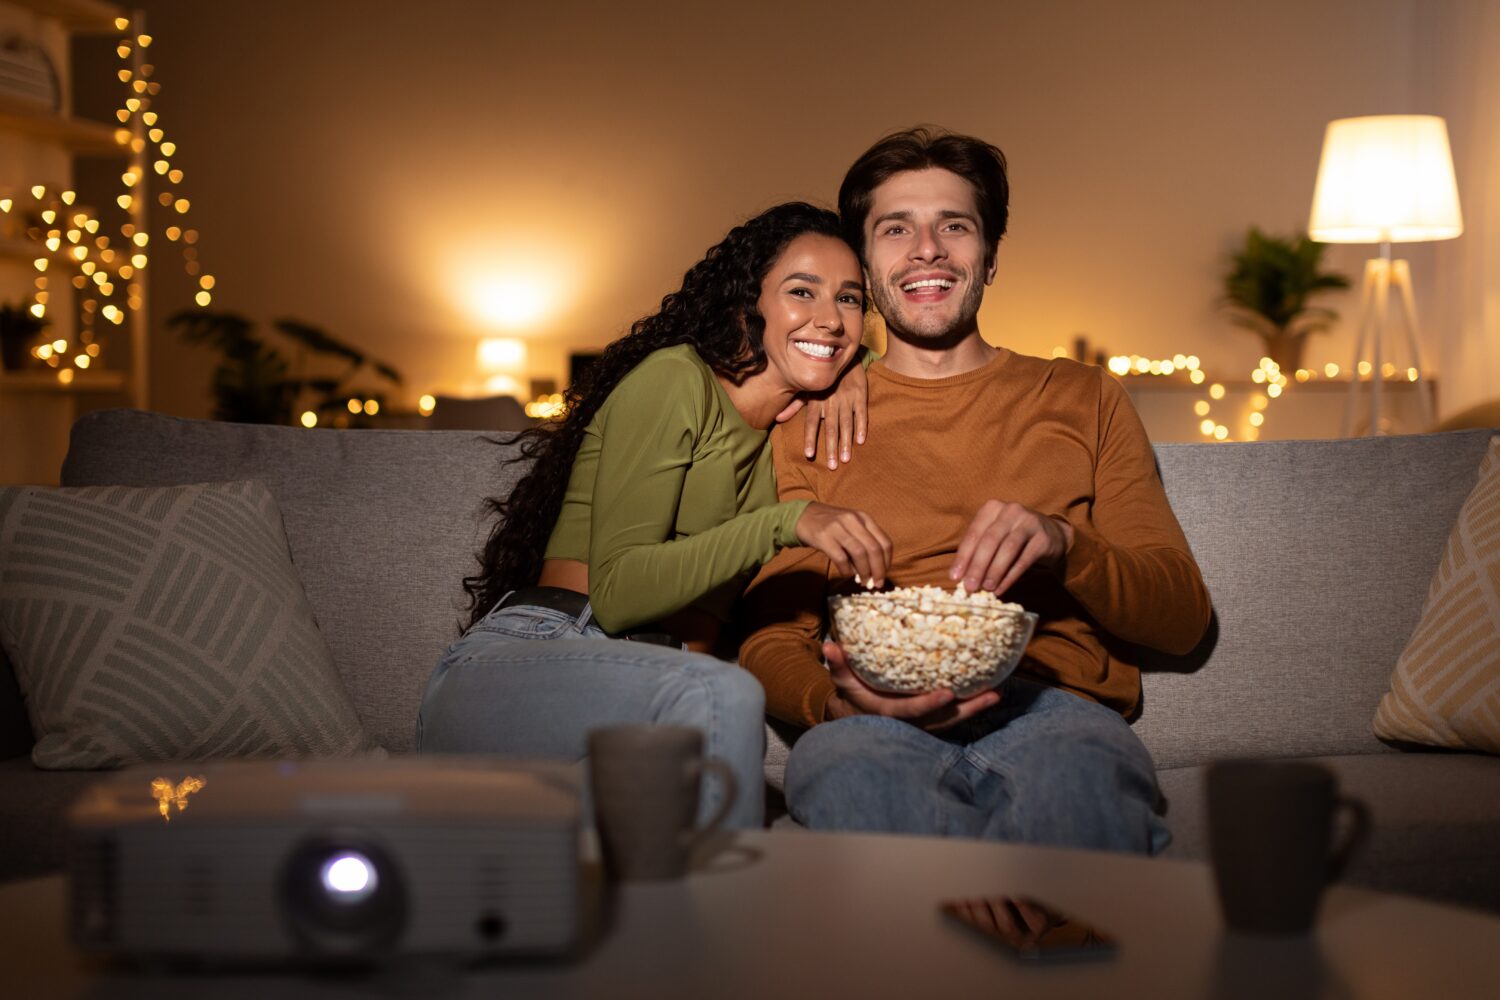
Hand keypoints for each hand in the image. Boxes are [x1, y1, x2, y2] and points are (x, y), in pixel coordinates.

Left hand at [772, 350, 868, 469]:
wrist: (842, 358)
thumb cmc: (822, 379)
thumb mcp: (807, 390)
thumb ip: (794, 406)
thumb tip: (777, 419)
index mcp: (816, 401)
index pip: (811, 423)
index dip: (810, 438)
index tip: (809, 455)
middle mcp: (831, 402)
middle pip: (830, 428)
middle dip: (831, 447)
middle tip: (832, 466)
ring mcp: (846, 399)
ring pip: (846, 424)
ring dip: (846, 442)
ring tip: (846, 459)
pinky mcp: (860, 396)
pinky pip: (861, 414)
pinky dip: (861, 427)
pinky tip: (861, 441)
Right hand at [795, 504, 891, 587]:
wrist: (802, 516)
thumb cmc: (830, 525)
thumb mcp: (851, 527)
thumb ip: (863, 544)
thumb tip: (874, 571)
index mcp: (864, 518)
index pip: (884, 542)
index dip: (887, 562)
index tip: (883, 575)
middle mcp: (853, 520)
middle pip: (874, 549)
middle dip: (878, 570)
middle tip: (876, 584)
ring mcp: (837, 527)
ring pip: (859, 553)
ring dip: (864, 571)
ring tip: (863, 581)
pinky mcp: (823, 537)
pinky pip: (840, 558)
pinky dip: (846, 570)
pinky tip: (846, 574)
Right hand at [823, 642, 1001, 730]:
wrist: (858, 716)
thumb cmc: (853, 694)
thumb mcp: (844, 680)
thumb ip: (840, 664)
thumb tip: (829, 644)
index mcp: (889, 712)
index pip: (912, 710)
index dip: (930, 704)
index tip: (948, 692)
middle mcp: (910, 722)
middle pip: (943, 719)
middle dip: (967, 709)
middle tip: (990, 694)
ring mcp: (923, 723)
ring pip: (952, 719)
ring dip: (975, 708)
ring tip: (996, 694)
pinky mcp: (932, 720)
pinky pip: (954, 716)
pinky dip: (971, 708)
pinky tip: (988, 695)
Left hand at [950, 500, 1073, 594]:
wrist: (1052, 534)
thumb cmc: (1014, 537)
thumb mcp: (995, 537)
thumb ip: (978, 552)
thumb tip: (960, 577)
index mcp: (993, 508)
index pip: (974, 533)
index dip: (963, 556)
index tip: (955, 577)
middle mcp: (1011, 511)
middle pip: (990, 540)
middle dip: (977, 566)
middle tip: (970, 587)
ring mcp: (1029, 522)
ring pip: (1008, 549)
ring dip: (994, 572)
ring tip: (986, 589)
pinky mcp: (1043, 538)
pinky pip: (1024, 560)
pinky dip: (1010, 577)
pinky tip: (1001, 589)